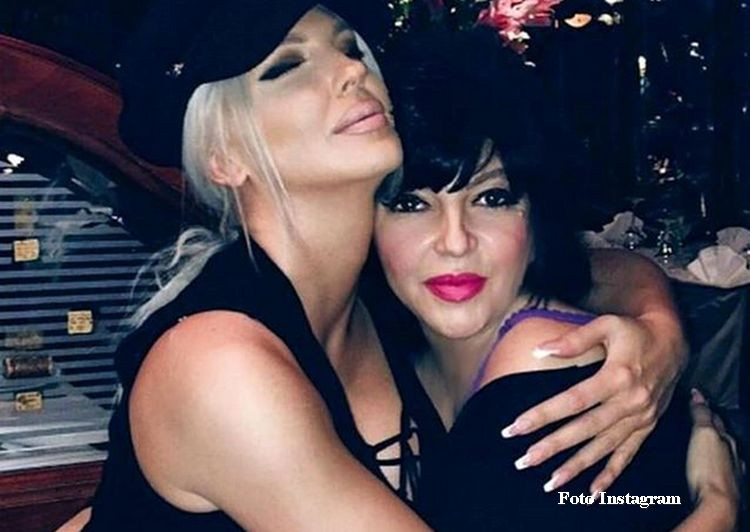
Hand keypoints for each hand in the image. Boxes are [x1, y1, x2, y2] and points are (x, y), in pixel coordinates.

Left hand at [501, 313, 686, 492]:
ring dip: (576, 467)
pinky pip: (628, 455)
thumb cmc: (634, 332)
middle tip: (523, 460)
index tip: (516, 427)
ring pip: (604, 448)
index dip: (543, 414)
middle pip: (585, 429)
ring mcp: (640, 418)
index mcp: (617, 376)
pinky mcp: (647, 426)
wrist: (674, 342)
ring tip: (550, 482)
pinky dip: (611, 475)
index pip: (573, 400)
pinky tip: (592, 491)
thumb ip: (573, 340)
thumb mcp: (606, 325)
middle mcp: (630, 402)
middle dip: (552, 447)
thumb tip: (539, 350)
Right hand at [682, 389, 738, 530]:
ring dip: (711, 447)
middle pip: (720, 436)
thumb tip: (698, 394)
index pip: (715, 419)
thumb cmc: (708, 468)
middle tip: (696, 419)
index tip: (694, 399)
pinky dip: (710, 464)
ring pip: (721, 453)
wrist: (717, 504)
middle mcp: (732, 455)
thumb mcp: (703, 434)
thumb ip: (701, 415)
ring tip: (697, 442)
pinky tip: (704, 467)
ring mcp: (730, 473)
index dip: (704, 408)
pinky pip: (717, 469)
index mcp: (727, 440)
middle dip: (710, 427)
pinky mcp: (723, 488)